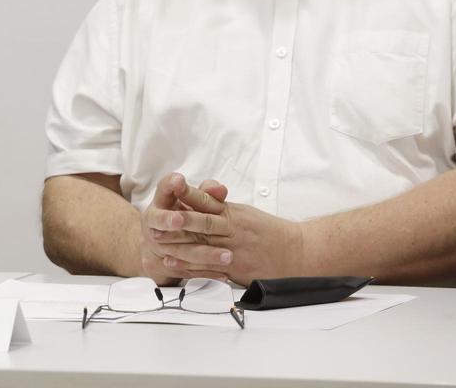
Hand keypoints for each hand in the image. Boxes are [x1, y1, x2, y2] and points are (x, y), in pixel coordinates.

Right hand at [139, 173, 231, 282]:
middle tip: (179, 220)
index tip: (178, 181)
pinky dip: (206, 272)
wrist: (155, 244)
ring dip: (202, 253)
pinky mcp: (162, 266)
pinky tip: (223, 273)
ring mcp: (155, 246)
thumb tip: (220, 189)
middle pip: (160, 220)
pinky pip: (185, 271)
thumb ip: (206, 193)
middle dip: (169, 220)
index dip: (170, 185)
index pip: (163, 189)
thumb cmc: (177, 217)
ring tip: (225, 256)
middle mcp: (153, 223)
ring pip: (178, 250)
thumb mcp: (188, 202)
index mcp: (161, 202)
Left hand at [168, 190, 305, 285]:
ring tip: (157, 240)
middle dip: (178, 219)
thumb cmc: (271, 233)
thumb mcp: (246, 214)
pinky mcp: (236, 267)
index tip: (171, 188)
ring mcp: (234, 249)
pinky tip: (173, 262)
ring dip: (178, 242)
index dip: (188, 195)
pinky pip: (209, 266)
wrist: (298, 252)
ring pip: (203, 243)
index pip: (208, 200)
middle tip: (157, 217)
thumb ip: (223, 208)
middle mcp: (233, 229)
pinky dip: (189, 264)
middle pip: (202, 222)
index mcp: (234, 213)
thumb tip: (204, 196)